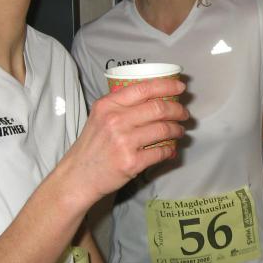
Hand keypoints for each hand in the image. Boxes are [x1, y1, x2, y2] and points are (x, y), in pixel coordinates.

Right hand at [65, 77, 187, 207]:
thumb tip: (156, 98)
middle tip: (184, 113)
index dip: (167, 85)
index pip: (144, 88)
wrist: (78, 176)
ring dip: (177, 129)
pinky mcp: (131, 162)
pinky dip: (170, 150)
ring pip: (163, 129)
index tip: (180, 87)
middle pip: (158, 108)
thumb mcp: (100, 117)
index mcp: (108, 105)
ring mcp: (124, 142)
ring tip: (179, 130)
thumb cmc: (92, 146)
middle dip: (177, 109)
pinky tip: (171, 149)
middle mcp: (115, 120)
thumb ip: (122, 105)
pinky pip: (161, 152)